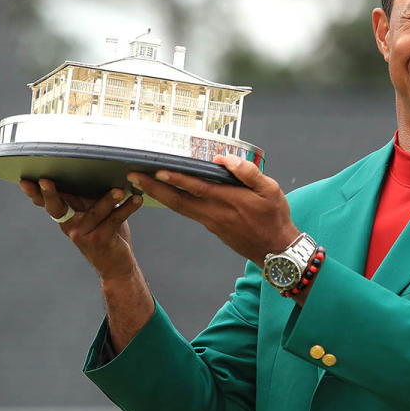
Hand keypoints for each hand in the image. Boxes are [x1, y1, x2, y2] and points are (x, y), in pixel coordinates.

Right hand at [19, 179, 143, 280]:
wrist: (116, 265)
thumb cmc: (107, 234)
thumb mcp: (95, 214)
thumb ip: (89, 198)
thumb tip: (95, 169)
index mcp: (67, 218)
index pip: (47, 203)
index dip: (35, 193)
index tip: (24, 180)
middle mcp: (71, 226)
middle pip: (57, 208)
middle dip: (50, 194)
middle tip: (45, 181)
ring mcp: (84, 234)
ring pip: (95, 212)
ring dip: (108, 199)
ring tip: (119, 189)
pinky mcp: (101, 240)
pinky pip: (115, 220)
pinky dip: (127, 208)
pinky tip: (137, 200)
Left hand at [126, 155, 299, 267]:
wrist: (276, 251)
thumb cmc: (275, 218)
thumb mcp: (271, 190)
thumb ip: (247, 173)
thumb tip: (224, 159)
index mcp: (228, 201)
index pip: (196, 188)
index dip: (175, 178)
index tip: (156, 170)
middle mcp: (214, 213)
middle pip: (177, 200)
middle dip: (153, 188)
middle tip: (133, 176)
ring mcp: (210, 222)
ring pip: (179, 208)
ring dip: (158, 195)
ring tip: (142, 183)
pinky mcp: (211, 227)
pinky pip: (187, 212)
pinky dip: (173, 202)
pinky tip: (166, 195)